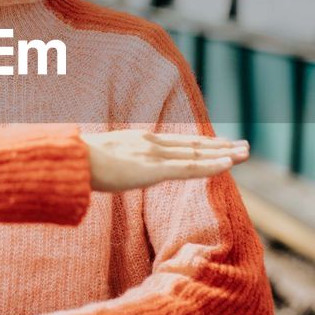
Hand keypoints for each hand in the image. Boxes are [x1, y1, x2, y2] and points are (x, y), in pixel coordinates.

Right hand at [81, 129, 248, 192]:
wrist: (69, 161)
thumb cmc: (77, 164)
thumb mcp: (100, 162)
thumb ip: (113, 166)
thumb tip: (108, 173)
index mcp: (139, 141)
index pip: (179, 143)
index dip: (202, 144)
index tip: (221, 145)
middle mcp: (151, 143)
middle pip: (194, 145)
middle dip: (221, 146)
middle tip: (244, 146)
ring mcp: (153, 155)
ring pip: (197, 154)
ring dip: (224, 154)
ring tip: (245, 153)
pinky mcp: (153, 169)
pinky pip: (189, 168)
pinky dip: (211, 165)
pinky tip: (228, 165)